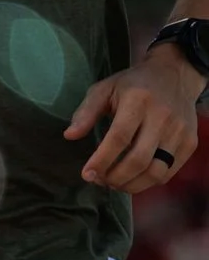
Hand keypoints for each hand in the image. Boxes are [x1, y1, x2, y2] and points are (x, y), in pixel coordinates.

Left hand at [68, 47, 201, 193]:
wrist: (175, 74)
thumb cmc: (133, 85)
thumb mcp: (105, 89)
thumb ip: (86, 112)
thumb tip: (69, 135)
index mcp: (139, 100)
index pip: (119, 138)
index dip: (101, 161)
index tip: (87, 174)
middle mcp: (163, 116)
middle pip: (138, 160)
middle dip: (114, 178)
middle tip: (99, 180)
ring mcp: (180, 130)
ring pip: (155, 171)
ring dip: (130, 185)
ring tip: (114, 182)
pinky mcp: (190, 142)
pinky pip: (168, 173)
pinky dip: (147, 182)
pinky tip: (133, 178)